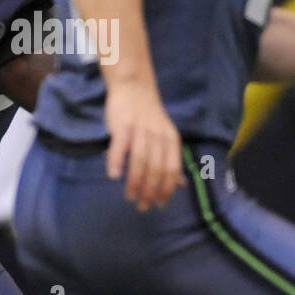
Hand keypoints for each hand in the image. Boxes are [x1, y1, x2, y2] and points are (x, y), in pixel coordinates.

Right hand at [105, 78, 183, 211]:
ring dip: (135, 182)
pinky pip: (120, 146)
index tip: (159, 204)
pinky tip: (114, 176)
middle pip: (157, 168)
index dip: (167, 188)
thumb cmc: (149, 118)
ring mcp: (140, 130)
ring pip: (140, 160)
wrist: (134, 88)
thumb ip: (170, 160)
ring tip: (130, 197)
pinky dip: (117, 161)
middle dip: (151, 191)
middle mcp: (158, 136)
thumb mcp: (166, 137)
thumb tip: (180, 185)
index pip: (172, 169)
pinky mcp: (122, 125)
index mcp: (171, 140)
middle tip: (143, 206)